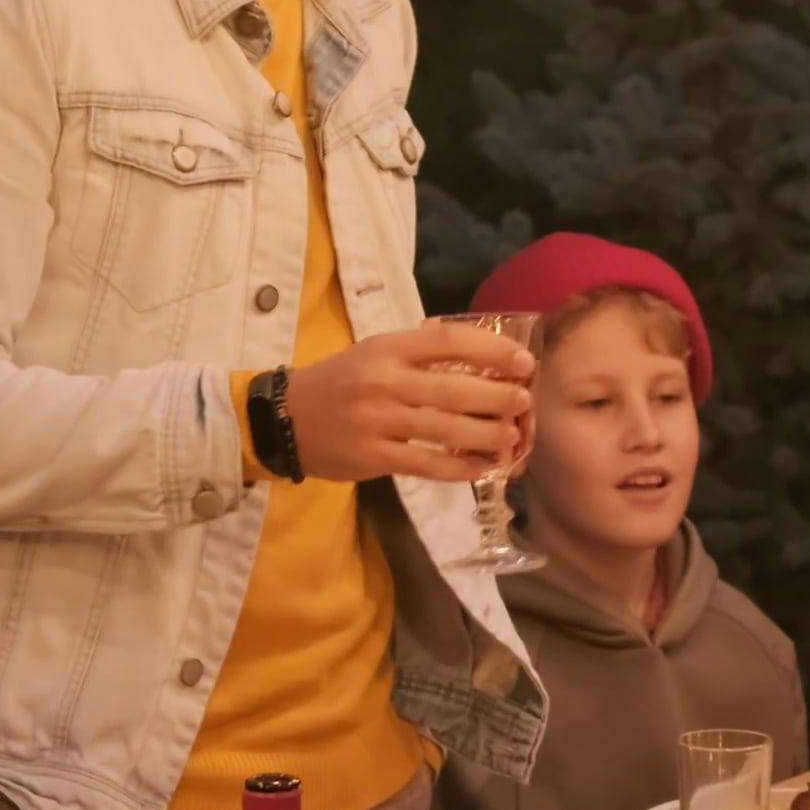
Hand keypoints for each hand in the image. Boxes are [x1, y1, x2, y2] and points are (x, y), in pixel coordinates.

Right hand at [278, 321, 532, 484]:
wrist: (285, 419)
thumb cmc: (340, 381)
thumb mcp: (374, 351)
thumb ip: (420, 352)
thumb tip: (484, 354)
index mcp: (387, 348)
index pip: (449, 341)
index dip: (492, 350)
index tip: (523, 361)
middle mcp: (384, 382)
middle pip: (456, 389)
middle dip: (499, 396)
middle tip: (524, 401)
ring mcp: (379, 421)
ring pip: (447, 429)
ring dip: (487, 434)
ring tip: (511, 435)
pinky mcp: (374, 457)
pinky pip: (428, 464)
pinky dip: (461, 467)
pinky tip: (483, 466)